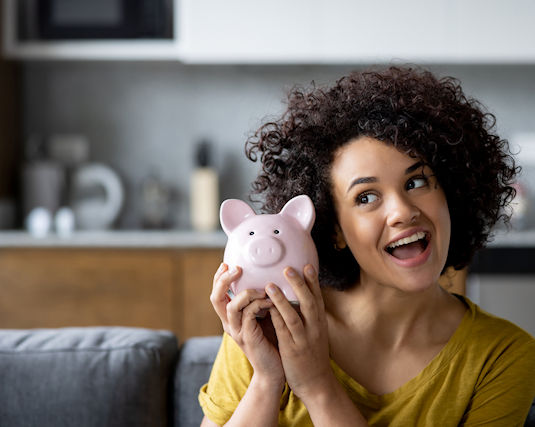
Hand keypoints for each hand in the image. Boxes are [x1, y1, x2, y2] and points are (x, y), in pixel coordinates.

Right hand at [210, 263, 284, 385]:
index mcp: (230, 317)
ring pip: (232, 306)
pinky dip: (259, 305)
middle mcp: (229, 323)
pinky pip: (248, 316)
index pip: (217, 294)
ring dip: (247, 293)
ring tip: (262, 288)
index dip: (218, 278)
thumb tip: (267, 275)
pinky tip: (271, 302)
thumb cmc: (271, 339)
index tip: (226, 263)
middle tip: (237, 268)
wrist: (274, 369)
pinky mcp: (247, 338)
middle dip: (224, 280)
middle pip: (216, 298)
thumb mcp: (262, 314)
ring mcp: (236, 332)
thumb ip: (259, 299)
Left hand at [266, 264, 333, 400]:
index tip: (307, 265)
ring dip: (282, 300)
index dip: (313, 281)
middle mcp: (314, 328)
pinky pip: (283, 332)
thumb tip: (302, 297)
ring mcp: (303, 339)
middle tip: (288, 268)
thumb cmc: (312, 355)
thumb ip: (309, 316)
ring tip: (271, 285)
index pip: (317, 298)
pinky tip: (266, 308)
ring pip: (294, 316)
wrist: (316, 384)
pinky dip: (276, 319)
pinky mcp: (292, 350)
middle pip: (308, 302)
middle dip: (299, 284)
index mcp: (319, 323)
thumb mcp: (316, 333)